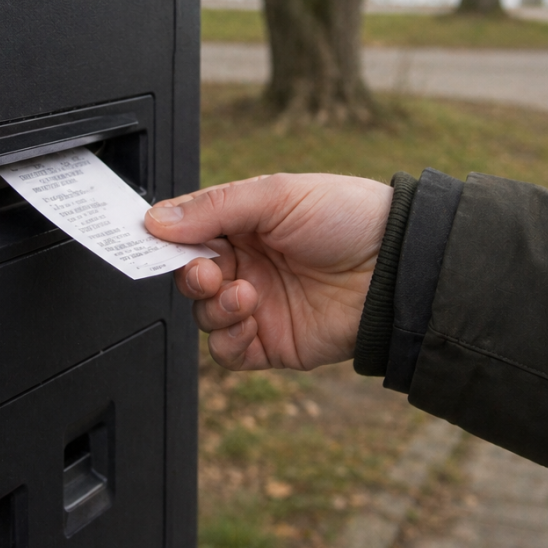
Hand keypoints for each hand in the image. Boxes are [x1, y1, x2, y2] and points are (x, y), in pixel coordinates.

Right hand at [145, 174, 391, 370]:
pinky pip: (227, 352)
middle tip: (206, 273)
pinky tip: (249, 319)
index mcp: (243, 226)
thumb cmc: (348, 218)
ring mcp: (256, 306)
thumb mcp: (276, 195)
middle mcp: (246, 265)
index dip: (167, 241)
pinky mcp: (270, 343)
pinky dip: (227, 339)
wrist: (397, 267)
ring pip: (203, 316)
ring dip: (214, 308)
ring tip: (245, 295)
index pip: (187, 235)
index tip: (151, 242)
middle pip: (189, 279)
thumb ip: (213, 208)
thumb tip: (156, 219)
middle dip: (190, 277)